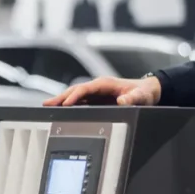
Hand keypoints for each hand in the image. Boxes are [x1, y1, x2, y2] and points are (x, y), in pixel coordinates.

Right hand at [42, 76, 159, 106]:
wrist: (148, 91)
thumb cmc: (144, 92)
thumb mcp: (141, 96)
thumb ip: (133, 99)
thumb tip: (122, 101)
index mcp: (105, 83)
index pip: (85, 89)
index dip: (75, 96)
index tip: (65, 103)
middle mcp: (98, 86)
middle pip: (75, 90)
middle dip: (61, 97)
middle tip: (47, 104)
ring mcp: (96, 92)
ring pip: (75, 95)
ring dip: (62, 100)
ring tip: (48, 106)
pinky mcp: (97, 99)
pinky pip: (80, 100)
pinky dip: (69, 104)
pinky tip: (61, 109)